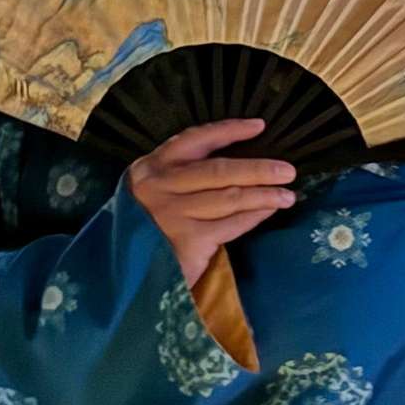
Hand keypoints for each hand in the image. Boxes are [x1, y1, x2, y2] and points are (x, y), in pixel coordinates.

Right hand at [127, 118, 296, 284]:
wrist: (117, 277)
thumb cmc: (142, 231)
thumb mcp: (150, 194)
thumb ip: (179, 178)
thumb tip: (235, 166)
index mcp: (150, 168)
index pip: (195, 139)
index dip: (229, 131)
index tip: (259, 126)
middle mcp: (159, 186)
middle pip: (220, 170)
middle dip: (258, 168)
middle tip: (288, 170)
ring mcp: (173, 213)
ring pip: (230, 197)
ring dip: (264, 194)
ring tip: (288, 194)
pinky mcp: (188, 240)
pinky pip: (232, 223)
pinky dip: (254, 216)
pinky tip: (269, 211)